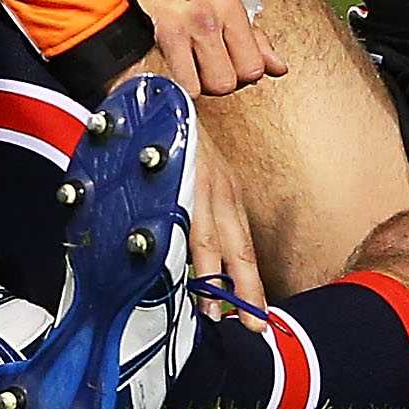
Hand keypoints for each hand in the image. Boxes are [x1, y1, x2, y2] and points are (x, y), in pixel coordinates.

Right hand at [106, 53, 266, 328]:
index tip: (258, 316)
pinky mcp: (176, 174)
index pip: (242, 244)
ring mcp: (197, 180)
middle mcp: (217, 188)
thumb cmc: (170, 127)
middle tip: (256, 329)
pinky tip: (186, 275)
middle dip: (246, 292)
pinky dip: (187, 249)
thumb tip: (191, 242)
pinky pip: (183, 218)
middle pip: (237, 248)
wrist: (150, 79)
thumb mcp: (194, 164)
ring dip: (215, 280)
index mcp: (224, 189)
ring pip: (210, 240)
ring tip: (217, 317)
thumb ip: (196, 201)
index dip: (249, 281)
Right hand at [129, 0, 286, 94]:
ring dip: (199, 85)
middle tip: (208, 67)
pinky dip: (179, 85)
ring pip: (207, 86)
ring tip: (191, 67)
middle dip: (219, 81)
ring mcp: (188, 27)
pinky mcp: (164, 34)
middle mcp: (213, 18)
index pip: (253, 66)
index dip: (243, 75)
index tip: (231, 66)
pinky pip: (181, 82)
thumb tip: (278, 67)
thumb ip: (253, 36)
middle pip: (229, 81)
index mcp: (232, 8)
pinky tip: (175, 70)